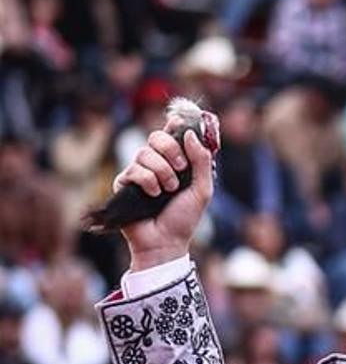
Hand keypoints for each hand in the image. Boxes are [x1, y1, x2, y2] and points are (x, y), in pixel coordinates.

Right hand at [114, 125, 214, 267]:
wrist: (166, 242)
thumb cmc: (184, 219)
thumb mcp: (202, 190)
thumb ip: (201, 161)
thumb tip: (189, 133)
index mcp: (175, 162)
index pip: (172, 133)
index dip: (175, 124)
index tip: (179, 121)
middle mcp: (156, 163)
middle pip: (156, 136)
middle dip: (171, 150)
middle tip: (180, 169)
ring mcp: (139, 172)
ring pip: (145, 152)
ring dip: (162, 172)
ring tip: (167, 191)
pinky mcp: (124, 183)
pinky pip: (134, 169)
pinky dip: (148, 181)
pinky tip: (153, 195)